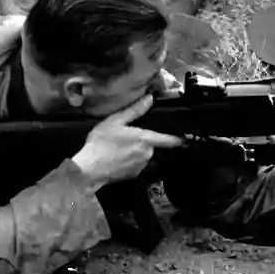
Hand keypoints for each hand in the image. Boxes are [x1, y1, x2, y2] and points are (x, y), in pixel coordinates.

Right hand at [71, 93, 185, 187]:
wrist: (91, 168)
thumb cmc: (101, 143)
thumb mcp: (115, 121)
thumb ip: (134, 110)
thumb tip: (149, 99)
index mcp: (144, 139)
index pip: (167, 139)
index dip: (176, 139)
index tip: (184, 139)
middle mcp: (146, 153)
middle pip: (151, 144)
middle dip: (142, 141)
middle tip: (124, 138)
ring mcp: (141, 166)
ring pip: (143, 155)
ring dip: (135, 151)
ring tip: (118, 148)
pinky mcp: (134, 175)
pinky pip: (137, 165)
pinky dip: (130, 161)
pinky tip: (117, 158)